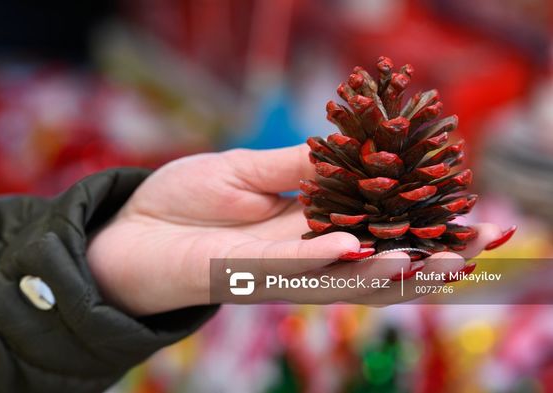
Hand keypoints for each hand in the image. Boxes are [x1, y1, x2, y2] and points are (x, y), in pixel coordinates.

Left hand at [87, 145, 509, 314]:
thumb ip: (295, 166)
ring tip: (432, 259)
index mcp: (302, 229)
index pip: (368, 229)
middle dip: (417, 260)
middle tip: (469, 249)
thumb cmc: (183, 200)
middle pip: (366, 262)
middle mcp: (295, 257)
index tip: (454, 217)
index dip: (410, 226)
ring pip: (337, 276)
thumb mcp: (243, 170)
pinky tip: (353, 245)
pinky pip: (285, 269)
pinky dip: (320, 257)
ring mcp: (270, 273)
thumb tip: (349, 147)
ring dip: (384, 268)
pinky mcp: (238, 279)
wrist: (128, 232)